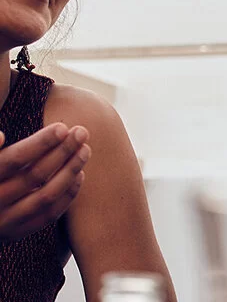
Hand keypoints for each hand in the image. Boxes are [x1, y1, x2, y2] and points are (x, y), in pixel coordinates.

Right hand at [0, 123, 88, 241]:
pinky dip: (67, 195)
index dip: (40, 143)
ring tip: (85, 150)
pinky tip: (79, 174)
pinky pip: (49, 215)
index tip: (63, 127)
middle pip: (35, 175)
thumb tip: (1, 136)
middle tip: (81, 132)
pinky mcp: (17, 232)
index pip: (15, 159)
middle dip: (62, 152)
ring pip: (46, 196)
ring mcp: (6, 220)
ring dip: (70, 171)